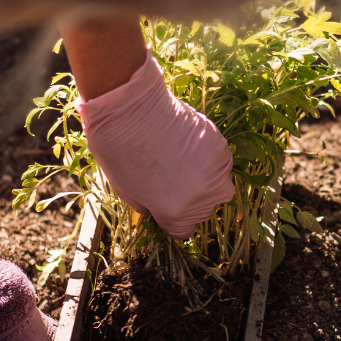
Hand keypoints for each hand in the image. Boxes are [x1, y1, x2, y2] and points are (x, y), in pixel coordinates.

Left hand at [76, 51, 233, 238]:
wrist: (132, 109)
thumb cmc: (119, 151)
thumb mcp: (126, 191)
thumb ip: (148, 205)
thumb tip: (154, 207)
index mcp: (175, 213)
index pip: (183, 231)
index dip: (174, 220)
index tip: (168, 207)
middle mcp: (201, 198)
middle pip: (204, 210)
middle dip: (190, 198)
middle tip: (174, 178)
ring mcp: (215, 172)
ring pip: (218, 184)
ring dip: (205, 177)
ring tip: (183, 158)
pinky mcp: (221, 147)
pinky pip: (220, 161)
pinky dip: (208, 156)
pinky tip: (188, 143)